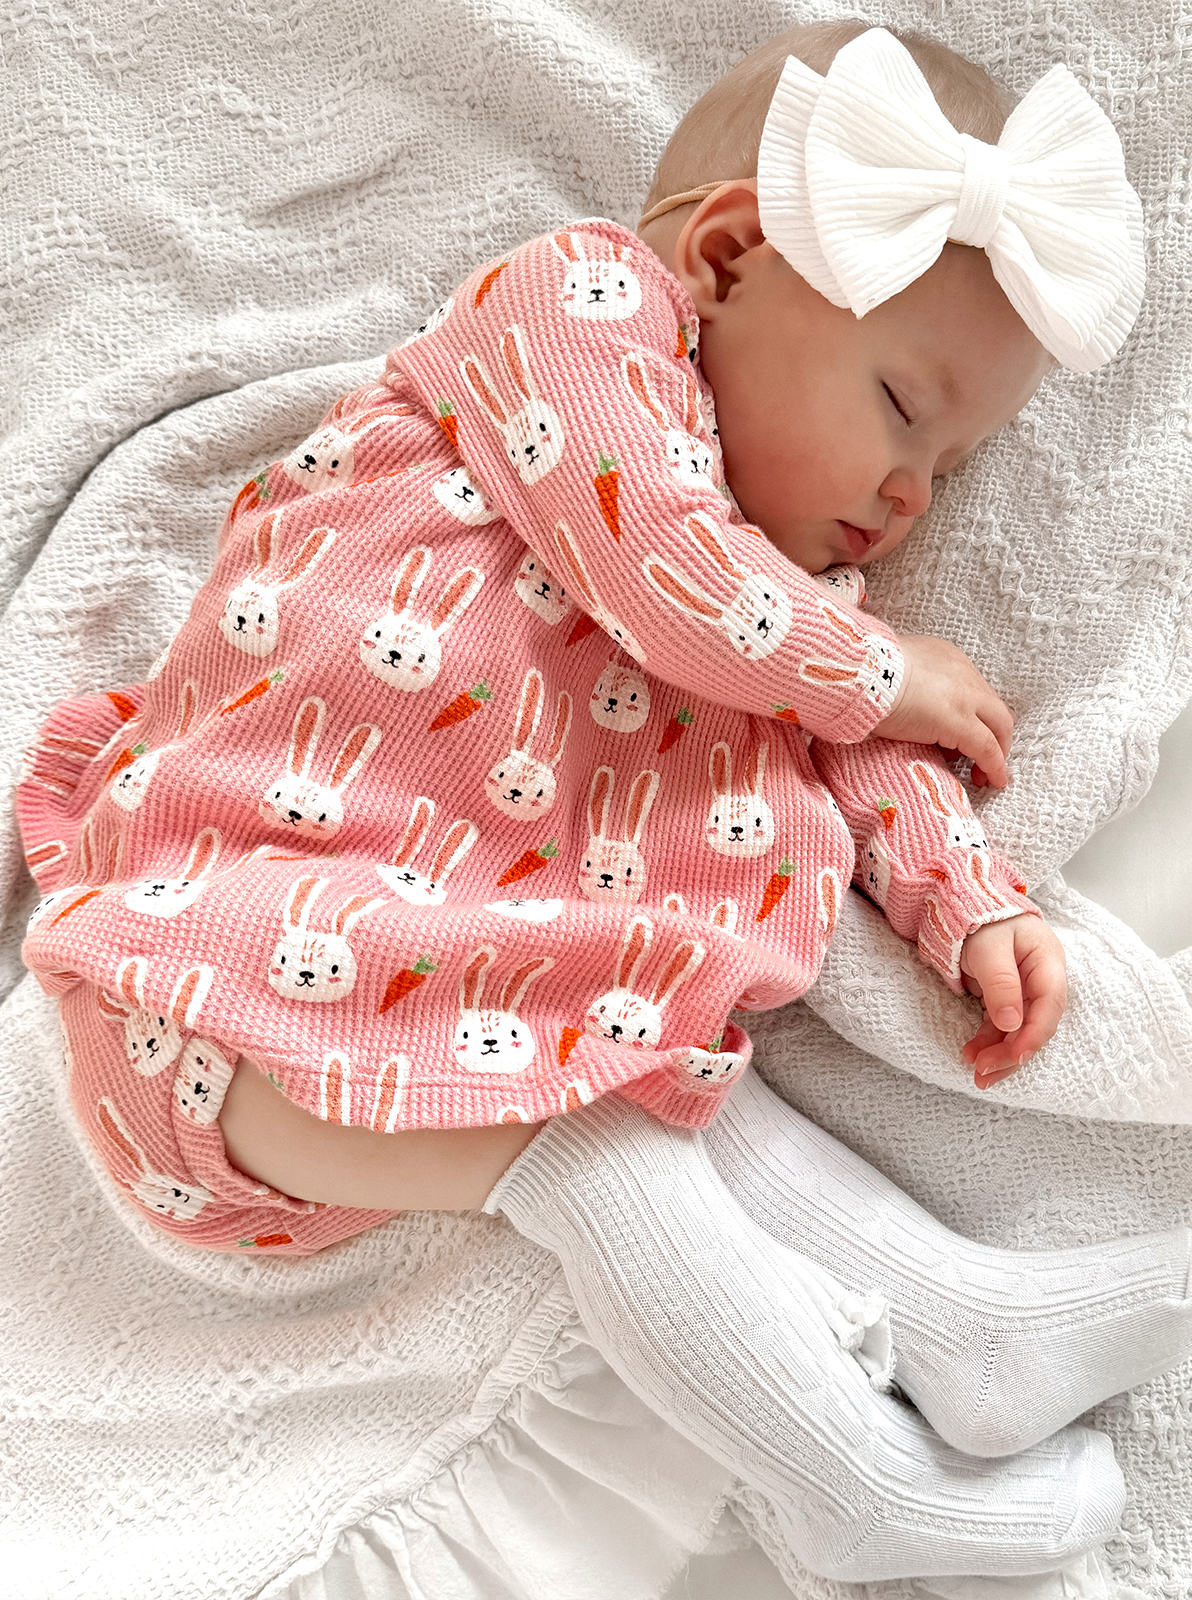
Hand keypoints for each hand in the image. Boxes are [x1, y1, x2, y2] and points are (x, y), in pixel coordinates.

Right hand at [875, 635, 1013, 787]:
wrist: (862, 675)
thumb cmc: (866, 676)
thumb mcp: (896, 673)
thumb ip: (910, 686)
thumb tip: (907, 707)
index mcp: (947, 660)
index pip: (973, 691)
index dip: (974, 717)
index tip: (963, 738)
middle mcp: (964, 675)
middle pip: (995, 709)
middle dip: (994, 735)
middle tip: (982, 760)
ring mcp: (966, 698)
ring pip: (999, 727)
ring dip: (996, 752)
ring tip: (982, 775)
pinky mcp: (961, 723)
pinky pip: (987, 749)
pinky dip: (994, 766)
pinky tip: (993, 780)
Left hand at [958, 915, 1067, 1087]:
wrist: (964, 904)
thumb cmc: (982, 919)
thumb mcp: (989, 947)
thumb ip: (1001, 983)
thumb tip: (1011, 1024)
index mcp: (1047, 964)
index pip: (1048, 1006)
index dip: (1033, 1035)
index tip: (1014, 1056)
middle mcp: (1040, 981)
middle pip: (1033, 1025)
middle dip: (1010, 1054)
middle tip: (984, 1074)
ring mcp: (1023, 991)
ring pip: (1016, 1031)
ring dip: (998, 1054)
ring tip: (976, 1074)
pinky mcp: (1005, 998)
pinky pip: (1000, 1026)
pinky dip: (987, 1042)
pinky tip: (972, 1055)